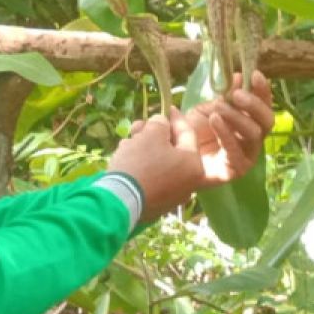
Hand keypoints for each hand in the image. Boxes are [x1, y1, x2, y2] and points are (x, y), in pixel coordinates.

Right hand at [108, 107, 202, 221]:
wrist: (119, 200)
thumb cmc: (141, 162)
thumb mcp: (151, 134)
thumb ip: (160, 124)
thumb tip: (161, 124)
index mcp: (194, 166)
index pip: (187, 134)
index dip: (175, 118)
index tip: (167, 108)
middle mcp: (188, 184)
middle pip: (172, 149)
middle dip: (154, 135)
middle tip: (138, 127)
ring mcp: (172, 197)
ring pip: (160, 163)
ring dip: (145, 149)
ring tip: (127, 141)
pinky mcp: (155, 205)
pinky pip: (152, 178)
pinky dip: (142, 166)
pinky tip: (126, 157)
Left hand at [184, 70, 273, 186]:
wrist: (176, 155)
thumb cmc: (195, 132)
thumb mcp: (209, 108)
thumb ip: (226, 95)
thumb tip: (240, 76)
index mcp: (251, 120)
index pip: (265, 104)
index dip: (263, 90)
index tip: (254, 74)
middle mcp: (254, 137)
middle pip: (267, 120)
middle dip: (254, 104)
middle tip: (236, 94)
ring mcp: (248, 155)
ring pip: (255, 134)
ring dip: (237, 117)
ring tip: (218, 108)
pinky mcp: (237, 170)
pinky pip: (236, 151)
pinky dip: (226, 134)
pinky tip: (215, 120)